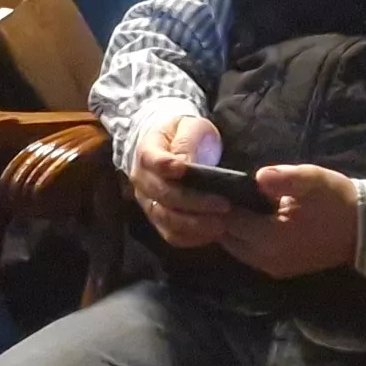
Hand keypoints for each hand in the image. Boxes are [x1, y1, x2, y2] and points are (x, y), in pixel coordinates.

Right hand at [127, 112, 234, 249]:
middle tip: (223, 204)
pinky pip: (170, 234)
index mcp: (147, 152)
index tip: (184, 169)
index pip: (152, 160)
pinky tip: (211, 233)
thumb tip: (185, 164)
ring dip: (193, 224)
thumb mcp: (190, 128)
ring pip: (165, 218)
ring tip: (220, 224)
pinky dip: (190, 237)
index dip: (166, 165)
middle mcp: (142, 180)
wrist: (175, 148)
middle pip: (163, 194)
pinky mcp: (158, 220)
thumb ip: (187, 142)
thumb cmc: (186, 136)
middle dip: (193, 202)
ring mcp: (148, 202)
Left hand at [217, 163, 361, 279]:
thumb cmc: (336, 201)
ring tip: (239, 204)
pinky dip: (244, 239)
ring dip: (232, 229)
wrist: (364, 230)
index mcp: (270, 238)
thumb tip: (257, 177)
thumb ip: (282, 178)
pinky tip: (252, 219)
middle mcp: (266, 259)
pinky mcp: (281, 270)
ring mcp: (273, 268)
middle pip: (227, 238)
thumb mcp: (311, 181)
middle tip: (227, 194)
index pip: (229, 221)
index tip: (221, 185)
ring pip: (236, 249)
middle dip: (222, 217)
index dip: (222, 202)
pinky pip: (249, 255)